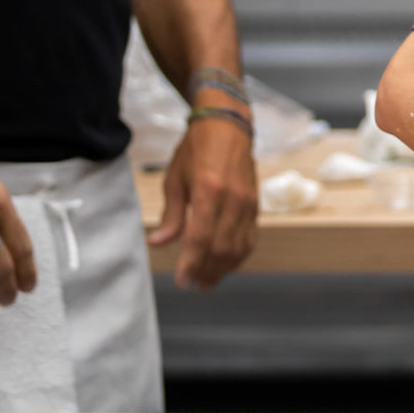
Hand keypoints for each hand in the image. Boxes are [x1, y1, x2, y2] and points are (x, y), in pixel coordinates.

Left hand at [150, 117, 258, 288]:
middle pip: (222, 248)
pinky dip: (239, 255)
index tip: (182, 281)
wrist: (228, 127)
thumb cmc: (196, 150)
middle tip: (192, 285)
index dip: (191, 264)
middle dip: (207, 271)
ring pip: (239, 247)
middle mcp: (233, 200)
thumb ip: (171, 215)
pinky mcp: (256, 205)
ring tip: (208, 281)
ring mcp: (248, 203)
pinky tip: (226, 264)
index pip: (200, 239)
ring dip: (224, 268)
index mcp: (209, 192)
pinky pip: (250, 238)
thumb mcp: (175, 179)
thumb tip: (158, 243)